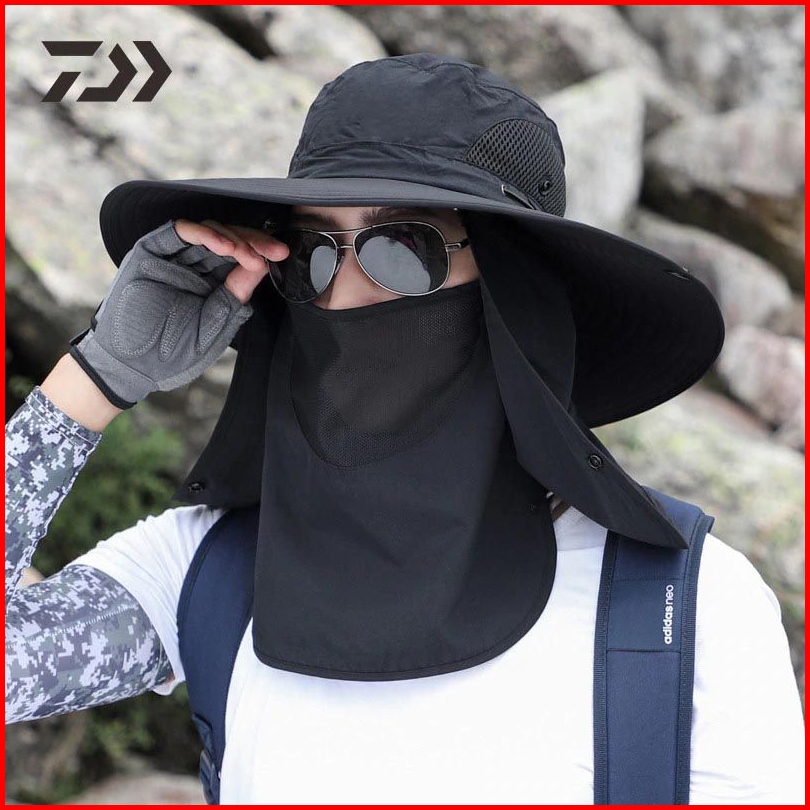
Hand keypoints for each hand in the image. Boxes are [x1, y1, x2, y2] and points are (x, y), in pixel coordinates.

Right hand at [68, 218, 288, 409]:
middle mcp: (194, 269)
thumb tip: (261, 265)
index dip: (261, 254)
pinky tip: (221, 244)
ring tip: (244, 252)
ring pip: (207, 232)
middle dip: (253, 242)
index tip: (280, 255)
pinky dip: (201, 232)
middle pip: (229, 241)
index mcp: (212, 287)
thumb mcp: (213, 327)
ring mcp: (172, 259)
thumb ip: (234, 296)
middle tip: (272, 250)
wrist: (130, 368)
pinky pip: (178, 232)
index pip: (241, 261)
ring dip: (230, 237)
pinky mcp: (150, 252)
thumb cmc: (171, 356)